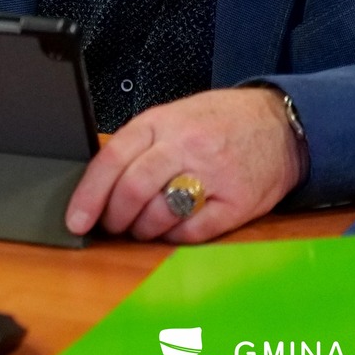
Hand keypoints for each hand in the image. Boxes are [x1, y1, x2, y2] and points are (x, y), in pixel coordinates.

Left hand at [65, 87, 306, 242]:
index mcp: (160, 122)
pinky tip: (171, 230)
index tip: (75, 219)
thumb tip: (96, 185)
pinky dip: (174, 237)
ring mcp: (213, 174)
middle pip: (133, 188)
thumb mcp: (171, 117)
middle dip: (113, 216)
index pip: (112, 159)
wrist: (279, 124)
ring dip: (142, 229)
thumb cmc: (217, 123)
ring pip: (161, 212)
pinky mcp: (238, 203)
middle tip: (110, 226)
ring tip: (141, 227)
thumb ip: (138, 146)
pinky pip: (194, 230)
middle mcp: (185, 146)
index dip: (88, 194)